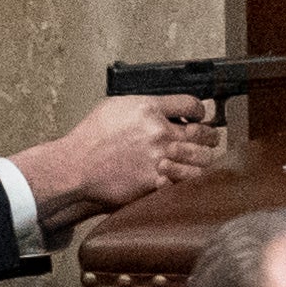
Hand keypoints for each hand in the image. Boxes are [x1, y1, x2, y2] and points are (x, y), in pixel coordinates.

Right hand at [11, 96, 226, 224]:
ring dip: (203, 159)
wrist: (76, 168)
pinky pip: (187, 180)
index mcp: (149, 108)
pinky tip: (186, 174)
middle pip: (204, 133)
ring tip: (200, 159)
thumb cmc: (90, 137)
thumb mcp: (115, 107)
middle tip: (209, 139)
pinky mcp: (157, 182)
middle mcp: (159, 132)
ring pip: (202, 159)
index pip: (191, 104)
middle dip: (209, 136)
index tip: (198, 116)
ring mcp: (160, 158)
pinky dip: (190, 178)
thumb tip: (164, 108)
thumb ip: (144, 105)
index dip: (199, 110)